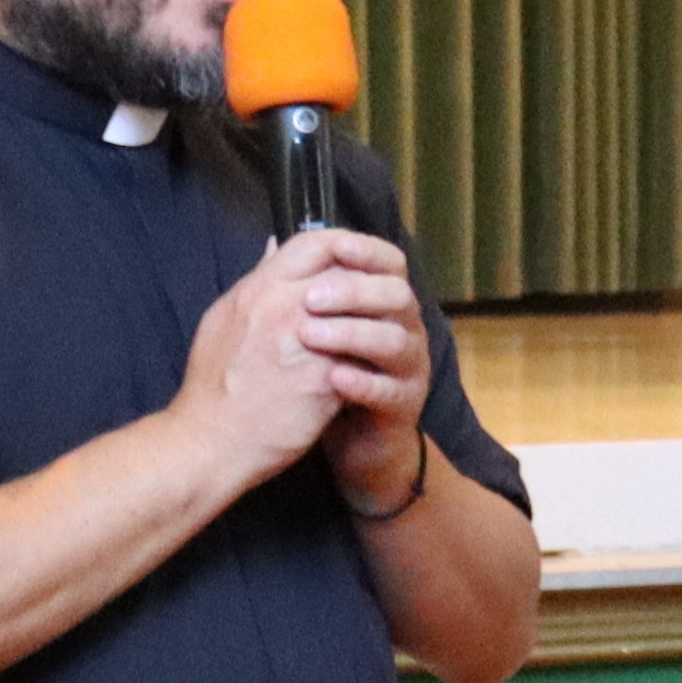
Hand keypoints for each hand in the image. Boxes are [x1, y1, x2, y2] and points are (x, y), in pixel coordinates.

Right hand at [171, 228, 373, 488]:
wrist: (210, 442)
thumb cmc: (212, 386)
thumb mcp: (222, 319)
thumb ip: (255, 283)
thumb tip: (274, 248)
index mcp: (257, 289)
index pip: (315, 241)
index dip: (342, 246)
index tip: (352, 262)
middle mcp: (283, 307)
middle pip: (347, 274)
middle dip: (366, 286)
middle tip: (371, 303)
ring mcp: (306, 342)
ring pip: (362, 315)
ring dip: (372, 323)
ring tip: (372, 337)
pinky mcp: (324, 379)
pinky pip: (361, 359)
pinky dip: (366, 363)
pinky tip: (363, 373)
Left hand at [293, 233, 431, 513]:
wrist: (350, 440)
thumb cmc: (326, 376)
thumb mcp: (309, 326)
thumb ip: (298, 285)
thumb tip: (274, 242)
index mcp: (383, 304)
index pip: (389, 263)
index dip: (367, 251)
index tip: (336, 248)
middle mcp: (404, 329)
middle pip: (395, 295)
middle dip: (353, 291)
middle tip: (310, 298)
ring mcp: (408, 369)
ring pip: (395, 341)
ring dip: (352, 334)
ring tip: (311, 336)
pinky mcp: (403, 407)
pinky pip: (389, 391)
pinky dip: (361, 383)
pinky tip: (333, 380)